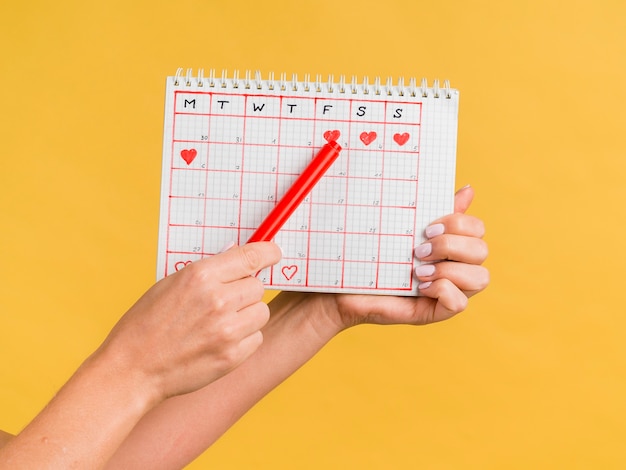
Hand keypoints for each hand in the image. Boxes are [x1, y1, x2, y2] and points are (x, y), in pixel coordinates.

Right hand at [96, 242, 281, 401]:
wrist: (133, 369)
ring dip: (248, 316)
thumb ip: (207, 271)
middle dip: (246, 292)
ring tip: (221, 324)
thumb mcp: (170, 284)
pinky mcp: (232, 356)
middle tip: (227, 302)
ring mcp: (227, 330)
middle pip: (258, 286)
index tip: (274, 253)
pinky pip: (256, 338)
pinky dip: (244, 340)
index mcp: (201, 276)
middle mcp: (218, 300)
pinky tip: (219, 342)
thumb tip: (236, 253)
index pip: (251, 256)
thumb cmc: (147, 323)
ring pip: (261, 312)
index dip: (268, 252)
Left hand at [321, 186, 488, 328]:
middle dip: (450, 246)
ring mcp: (449, 291)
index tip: (426, 228)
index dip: (459, 223)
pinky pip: (460, 304)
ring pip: (480, 278)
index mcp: (452, 245)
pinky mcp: (436, 312)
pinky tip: (420, 287)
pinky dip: (442, 290)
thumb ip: (436, 211)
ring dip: (449, 270)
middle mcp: (457, 268)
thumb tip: (469, 190)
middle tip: (418, 250)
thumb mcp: (406, 229)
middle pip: (483, 250)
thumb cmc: (375, 255)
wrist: (346, 283)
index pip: (478, 229)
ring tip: (418, 271)